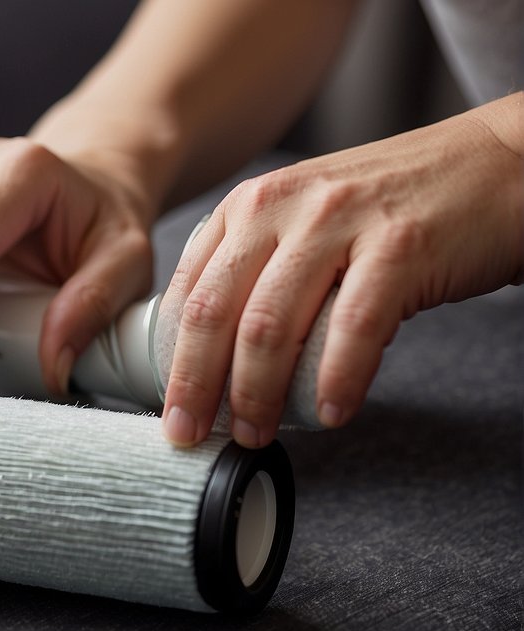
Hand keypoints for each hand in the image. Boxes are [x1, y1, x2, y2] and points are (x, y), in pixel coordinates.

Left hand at [161, 96, 523, 447]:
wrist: (499, 164)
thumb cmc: (397, 208)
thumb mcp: (305, 222)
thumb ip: (258, 271)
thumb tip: (212, 356)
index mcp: (250, 205)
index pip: (188, 292)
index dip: (172, 360)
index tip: (171, 409)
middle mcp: (283, 205)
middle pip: (215, 313)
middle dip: (198, 386)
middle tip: (193, 434)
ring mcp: (340, 221)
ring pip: (270, 325)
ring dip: (257, 393)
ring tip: (256, 433)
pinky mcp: (400, 245)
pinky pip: (352, 328)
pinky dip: (336, 380)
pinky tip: (329, 414)